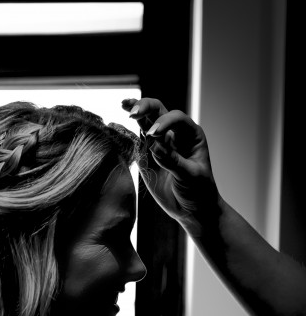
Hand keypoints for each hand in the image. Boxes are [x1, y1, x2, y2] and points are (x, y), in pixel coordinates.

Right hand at [121, 97, 219, 224]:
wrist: (192, 210)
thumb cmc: (199, 191)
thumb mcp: (190, 176)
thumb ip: (173, 160)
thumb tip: (155, 146)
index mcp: (190, 135)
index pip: (175, 118)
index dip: (164, 122)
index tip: (153, 134)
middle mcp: (174, 135)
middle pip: (158, 112)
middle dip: (146, 107)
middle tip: (133, 111)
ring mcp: (159, 145)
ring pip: (145, 123)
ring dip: (135, 112)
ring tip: (123, 105)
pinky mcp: (146, 158)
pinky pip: (136, 142)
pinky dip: (126, 134)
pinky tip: (116, 127)